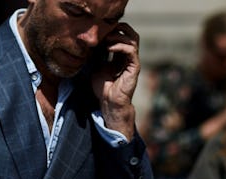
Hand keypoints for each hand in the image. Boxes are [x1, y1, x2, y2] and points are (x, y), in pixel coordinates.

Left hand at [92, 23, 140, 140]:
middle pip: (130, 33)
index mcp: (121, 55)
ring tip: (106, 38)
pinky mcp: (134, 67)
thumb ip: (96, 54)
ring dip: (119, 36)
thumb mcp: (96, 66)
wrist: (108, 102)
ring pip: (133, 39)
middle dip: (119, 29)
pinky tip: (109, 48)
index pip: (121, 35)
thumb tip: (90, 41)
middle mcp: (128, 56)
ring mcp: (132, 61)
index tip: (98, 32)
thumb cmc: (102, 87)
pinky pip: (131, 51)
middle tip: (105, 30)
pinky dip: (120, 46)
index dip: (111, 31)